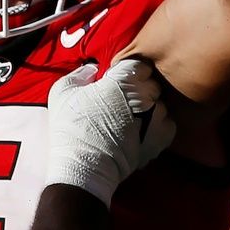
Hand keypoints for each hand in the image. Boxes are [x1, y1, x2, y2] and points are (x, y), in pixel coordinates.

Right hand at [46, 58, 175, 205]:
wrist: (84, 165)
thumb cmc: (71, 127)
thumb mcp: (63, 91)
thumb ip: (82, 73)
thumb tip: (94, 70)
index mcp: (124, 79)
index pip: (138, 64)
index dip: (127, 74)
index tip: (117, 83)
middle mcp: (145, 94)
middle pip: (151, 84)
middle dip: (138, 90)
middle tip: (121, 103)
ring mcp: (157, 116)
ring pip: (160, 104)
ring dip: (149, 109)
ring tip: (130, 121)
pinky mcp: (163, 137)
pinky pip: (167, 123)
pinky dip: (156, 127)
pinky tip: (140, 133)